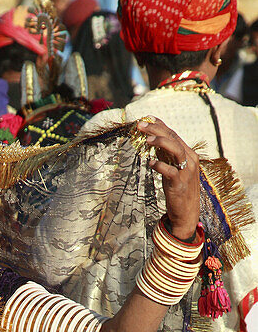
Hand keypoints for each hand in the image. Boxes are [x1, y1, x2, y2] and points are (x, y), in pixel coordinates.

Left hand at [138, 118, 199, 240]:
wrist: (187, 213)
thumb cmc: (178, 190)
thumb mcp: (173, 170)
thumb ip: (166, 157)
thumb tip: (153, 143)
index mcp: (189, 154)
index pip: (174, 135)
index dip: (160, 126)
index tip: (147, 119)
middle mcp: (190, 160)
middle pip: (173, 139)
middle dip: (156, 130)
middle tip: (141, 125)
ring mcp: (186, 172)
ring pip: (175, 150)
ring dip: (161, 142)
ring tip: (147, 139)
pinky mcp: (180, 184)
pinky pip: (170, 171)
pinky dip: (160, 165)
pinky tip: (150, 163)